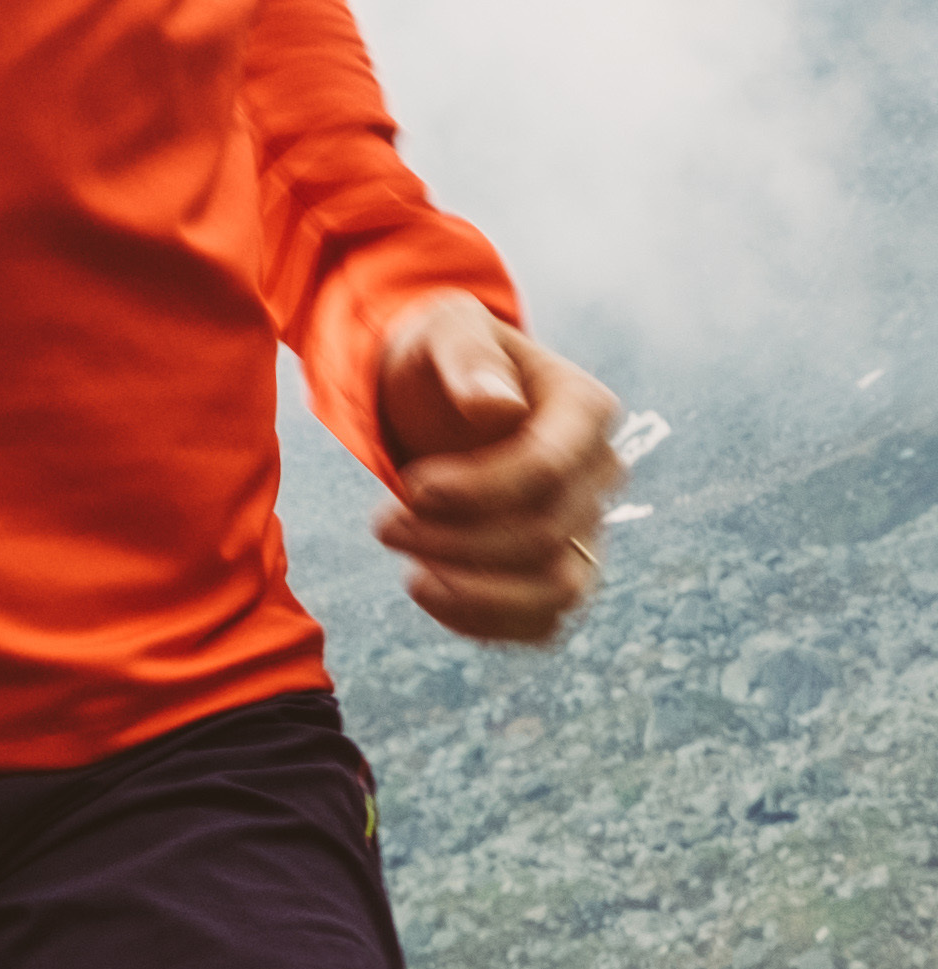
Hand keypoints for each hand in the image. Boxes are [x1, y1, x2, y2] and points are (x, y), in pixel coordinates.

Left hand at [369, 292, 621, 646]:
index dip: (476, 490)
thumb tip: (498, 408)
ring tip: (410, 570)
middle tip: (383, 521)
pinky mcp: (560, 572)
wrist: (433, 399)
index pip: (546, 471)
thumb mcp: (445, 332)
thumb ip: (468, 358)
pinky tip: (428, 587)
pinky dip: (483, 622)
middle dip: (452, 540)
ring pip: (558, 591)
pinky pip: (541, 622)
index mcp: (585, 411)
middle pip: (543, 536)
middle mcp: (600, 474)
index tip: (412, 485)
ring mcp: (586, 528)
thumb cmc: (440, 359)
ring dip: (472, 593)